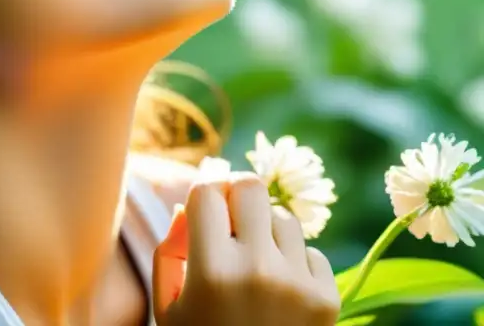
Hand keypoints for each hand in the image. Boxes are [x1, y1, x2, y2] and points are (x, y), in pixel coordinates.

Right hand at [152, 172, 339, 325]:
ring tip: (255, 263)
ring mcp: (297, 284)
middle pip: (251, 188)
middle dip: (237, 194)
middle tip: (232, 213)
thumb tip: (188, 207)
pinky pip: (311, 252)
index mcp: (211, 271)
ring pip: (284, 219)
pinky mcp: (328, 299)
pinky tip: (280, 292)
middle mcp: (257, 270)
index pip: (207, 192)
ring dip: (267, 232)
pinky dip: (295, 263)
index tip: (203, 204)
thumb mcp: (168, 307)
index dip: (202, 193)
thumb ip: (169, 251)